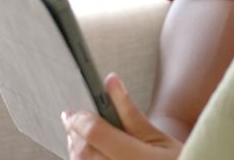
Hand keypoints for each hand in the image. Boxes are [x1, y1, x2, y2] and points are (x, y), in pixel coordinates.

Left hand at [63, 73, 182, 159]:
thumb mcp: (160, 138)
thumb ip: (130, 111)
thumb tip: (111, 82)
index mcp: (137, 158)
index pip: (95, 132)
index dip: (80, 118)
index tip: (74, 111)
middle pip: (82, 150)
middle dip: (74, 132)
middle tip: (73, 118)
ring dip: (75, 148)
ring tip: (79, 135)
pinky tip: (89, 154)